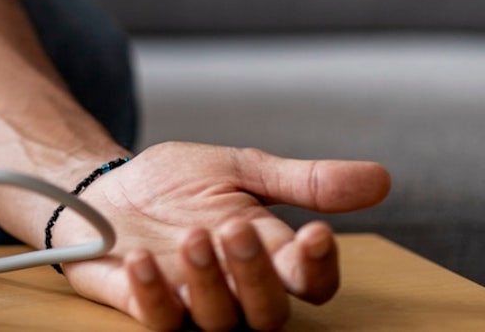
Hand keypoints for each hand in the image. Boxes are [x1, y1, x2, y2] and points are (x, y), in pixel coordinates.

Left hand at [51, 142, 390, 330]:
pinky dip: (152, 294)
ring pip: (218, 320)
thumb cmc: (176, 183)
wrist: (104, 184)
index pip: (312, 283)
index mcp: (269, 256)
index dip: (319, 267)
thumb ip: (302, 181)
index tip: (315, 233)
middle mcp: (235, 289)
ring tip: (191, 238)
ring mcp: (189, 301)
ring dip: (208, 281)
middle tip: (236, 228)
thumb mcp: (239, 169)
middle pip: (270, 312)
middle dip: (257, 274)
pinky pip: (157, 318)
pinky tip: (141, 261)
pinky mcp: (144, 304)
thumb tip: (381, 179)